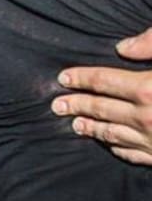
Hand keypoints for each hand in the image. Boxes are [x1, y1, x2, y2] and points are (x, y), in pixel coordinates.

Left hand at [53, 28, 151, 165]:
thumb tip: (122, 47)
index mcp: (148, 88)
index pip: (104, 81)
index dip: (81, 78)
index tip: (63, 78)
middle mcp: (146, 117)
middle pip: (101, 109)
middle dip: (76, 105)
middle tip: (57, 105)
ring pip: (113, 134)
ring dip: (91, 129)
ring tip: (75, 124)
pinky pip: (132, 153)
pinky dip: (116, 147)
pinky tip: (108, 144)